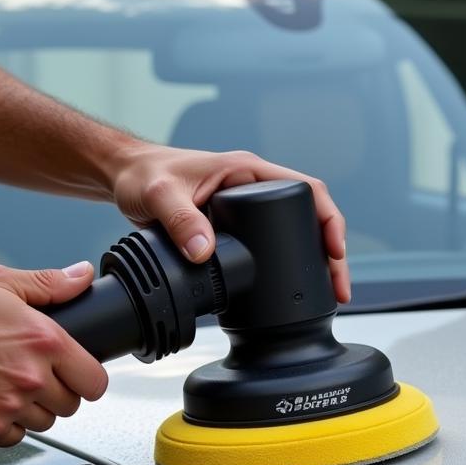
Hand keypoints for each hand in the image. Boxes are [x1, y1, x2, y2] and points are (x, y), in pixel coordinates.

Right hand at [0, 262, 106, 445]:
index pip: (95, 381)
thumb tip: (81, 276)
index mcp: (44, 342)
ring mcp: (11, 406)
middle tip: (34, 375)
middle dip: (58, 391)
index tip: (76, 374)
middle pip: (71, 404)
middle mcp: (32, 377)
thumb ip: (49, 283)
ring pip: (46, 422)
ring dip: (33, 409)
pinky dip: (8, 425)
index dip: (87, 378)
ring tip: (9, 385)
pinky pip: (17, 437)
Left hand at [110, 143, 350, 303]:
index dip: (328, 220)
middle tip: (338, 287)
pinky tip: (295, 286)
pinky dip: (291, 264)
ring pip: (295, 232)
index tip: (334, 252)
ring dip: (314, 261)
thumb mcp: (160, 195)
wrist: (126, 178)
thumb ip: (181, 220)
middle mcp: (254, 186)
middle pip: (310, 216)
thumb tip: (204, 251)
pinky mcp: (237, 226)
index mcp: (248, 171)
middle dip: (331, 251)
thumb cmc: (144, 175)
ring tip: (328, 293)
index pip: (307, 189)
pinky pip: (275, 243)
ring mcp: (248, 208)